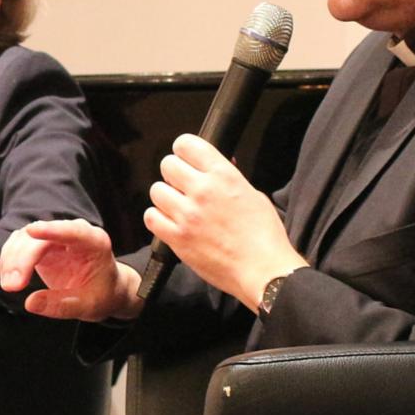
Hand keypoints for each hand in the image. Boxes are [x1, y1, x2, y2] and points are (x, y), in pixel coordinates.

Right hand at [0, 218, 142, 321]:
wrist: (102, 290)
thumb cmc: (101, 295)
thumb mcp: (88, 307)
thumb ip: (62, 305)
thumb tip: (30, 303)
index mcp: (94, 242)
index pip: (73, 231)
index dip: (52, 229)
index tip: (32, 231)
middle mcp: (72, 233)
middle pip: (40, 238)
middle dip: (22, 259)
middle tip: (12, 286)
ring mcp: (54, 236)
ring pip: (24, 238)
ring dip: (11, 260)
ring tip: (10, 286)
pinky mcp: (39, 244)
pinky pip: (18, 245)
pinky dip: (9, 261)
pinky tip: (9, 279)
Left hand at [145, 134, 304, 310]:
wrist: (262, 270)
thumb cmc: (264, 236)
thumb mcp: (253, 194)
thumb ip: (229, 178)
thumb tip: (213, 166)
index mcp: (223, 175)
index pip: (186, 144)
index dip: (184, 151)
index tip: (186, 160)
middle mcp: (202, 190)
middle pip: (167, 165)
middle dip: (175, 174)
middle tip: (183, 186)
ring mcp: (187, 214)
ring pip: (156, 190)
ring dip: (166, 197)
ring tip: (179, 208)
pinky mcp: (177, 238)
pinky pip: (151, 217)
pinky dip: (158, 219)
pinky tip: (171, 223)